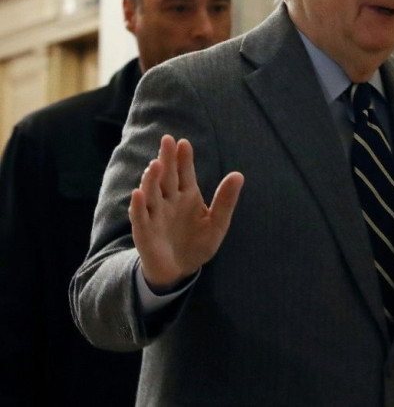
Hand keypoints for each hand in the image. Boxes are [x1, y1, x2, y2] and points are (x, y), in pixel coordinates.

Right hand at [128, 134, 243, 292]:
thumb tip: (238, 174)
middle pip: (167, 177)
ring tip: (155, 165)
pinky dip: (137, 206)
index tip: (184, 143)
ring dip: (151, 179)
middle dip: (167, 159)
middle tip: (167, 140)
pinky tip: (138, 193)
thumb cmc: (198, 244)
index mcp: (187, 196)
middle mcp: (169, 201)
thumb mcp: (217, 223)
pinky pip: (139, 217)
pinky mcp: (144, 232)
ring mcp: (155, 215)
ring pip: (151, 193)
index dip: (184, 158)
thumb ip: (226, 200)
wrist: (180, 270)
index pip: (184, 173)